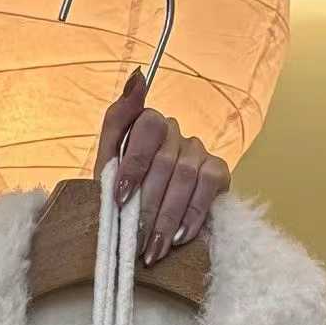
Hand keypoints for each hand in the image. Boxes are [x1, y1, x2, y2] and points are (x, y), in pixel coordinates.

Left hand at [94, 70, 229, 266]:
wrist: (146, 221)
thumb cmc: (124, 192)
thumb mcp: (107, 163)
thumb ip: (116, 121)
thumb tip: (138, 76)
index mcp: (147, 123)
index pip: (146, 128)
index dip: (133, 164)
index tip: (120, 199)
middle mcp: (174, 131)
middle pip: (165, 161)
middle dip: (148, 205)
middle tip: (136, 239)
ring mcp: (197, 149)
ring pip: (185, 176)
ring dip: (168, 217)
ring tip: (154, 248)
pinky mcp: (218, 170)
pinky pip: (209, 187)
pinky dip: (193, 214)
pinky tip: (181, 237)